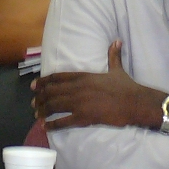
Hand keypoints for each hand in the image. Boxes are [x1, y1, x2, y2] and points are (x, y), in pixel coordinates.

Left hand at [32, 42, 162, 130]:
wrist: (135, 102)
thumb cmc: (126, 86)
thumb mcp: (117, 69)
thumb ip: (113, 55)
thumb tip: (116, 40)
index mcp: (84, 76)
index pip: (58, 77)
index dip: (44, 82)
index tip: (34, 86)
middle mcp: (78, 88)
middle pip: (52, 92)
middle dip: (40, 97)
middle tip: (33, 103)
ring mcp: (79, 103)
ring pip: (54, 106)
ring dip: (43, 110)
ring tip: (37, 114)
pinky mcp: (84, 117)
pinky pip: (63, 121)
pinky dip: (52, 124)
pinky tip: (45, 127)